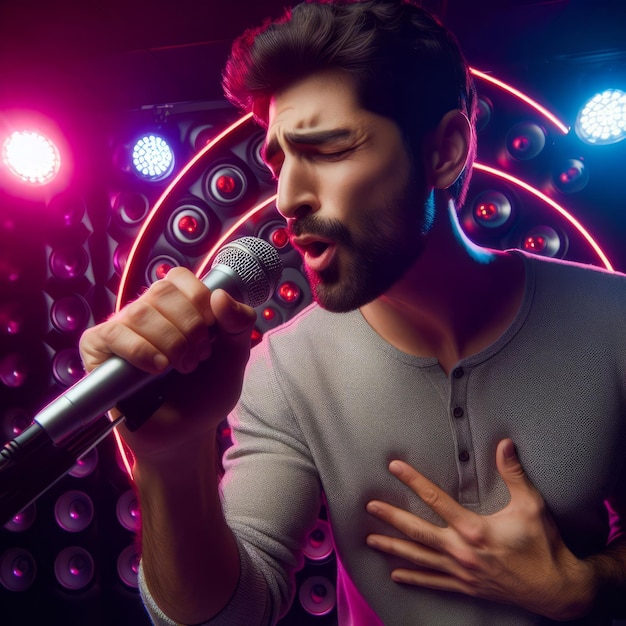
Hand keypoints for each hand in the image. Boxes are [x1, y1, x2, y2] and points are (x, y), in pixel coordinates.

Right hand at [79, 267, 255, 459]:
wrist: (188, 432)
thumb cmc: (206, 391)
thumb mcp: (235, 355)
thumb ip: (238, 323)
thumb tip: (220, 295)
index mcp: (175, 306)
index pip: (179, 278)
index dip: (199, 300)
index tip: (212, 331)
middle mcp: (146, 313)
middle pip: (161, 292)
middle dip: (189, 327)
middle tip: (198, 357)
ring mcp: (121, 331)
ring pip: (138, 313)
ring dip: (169, 342)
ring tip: (181, 368)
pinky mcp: (99, 352)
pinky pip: (111, 334)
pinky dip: (139, 350)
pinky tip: (157, 368)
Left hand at [365, 439, 595, 619]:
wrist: (557, 590)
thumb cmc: (544, 545)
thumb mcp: (532, 505)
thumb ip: (514, 473)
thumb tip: (505, 444)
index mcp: (474, 529)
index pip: (435, 499)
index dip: (413, 480)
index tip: (395, 467)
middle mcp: (462, 551)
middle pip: (418, 531)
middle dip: (392, 517)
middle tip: (370, 507)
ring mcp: (461, 571)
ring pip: (419, 558)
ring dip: (394, 548)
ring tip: (371, 540)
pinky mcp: (466, 586)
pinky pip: (433, 582)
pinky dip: (413, 578)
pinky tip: (395, 574)